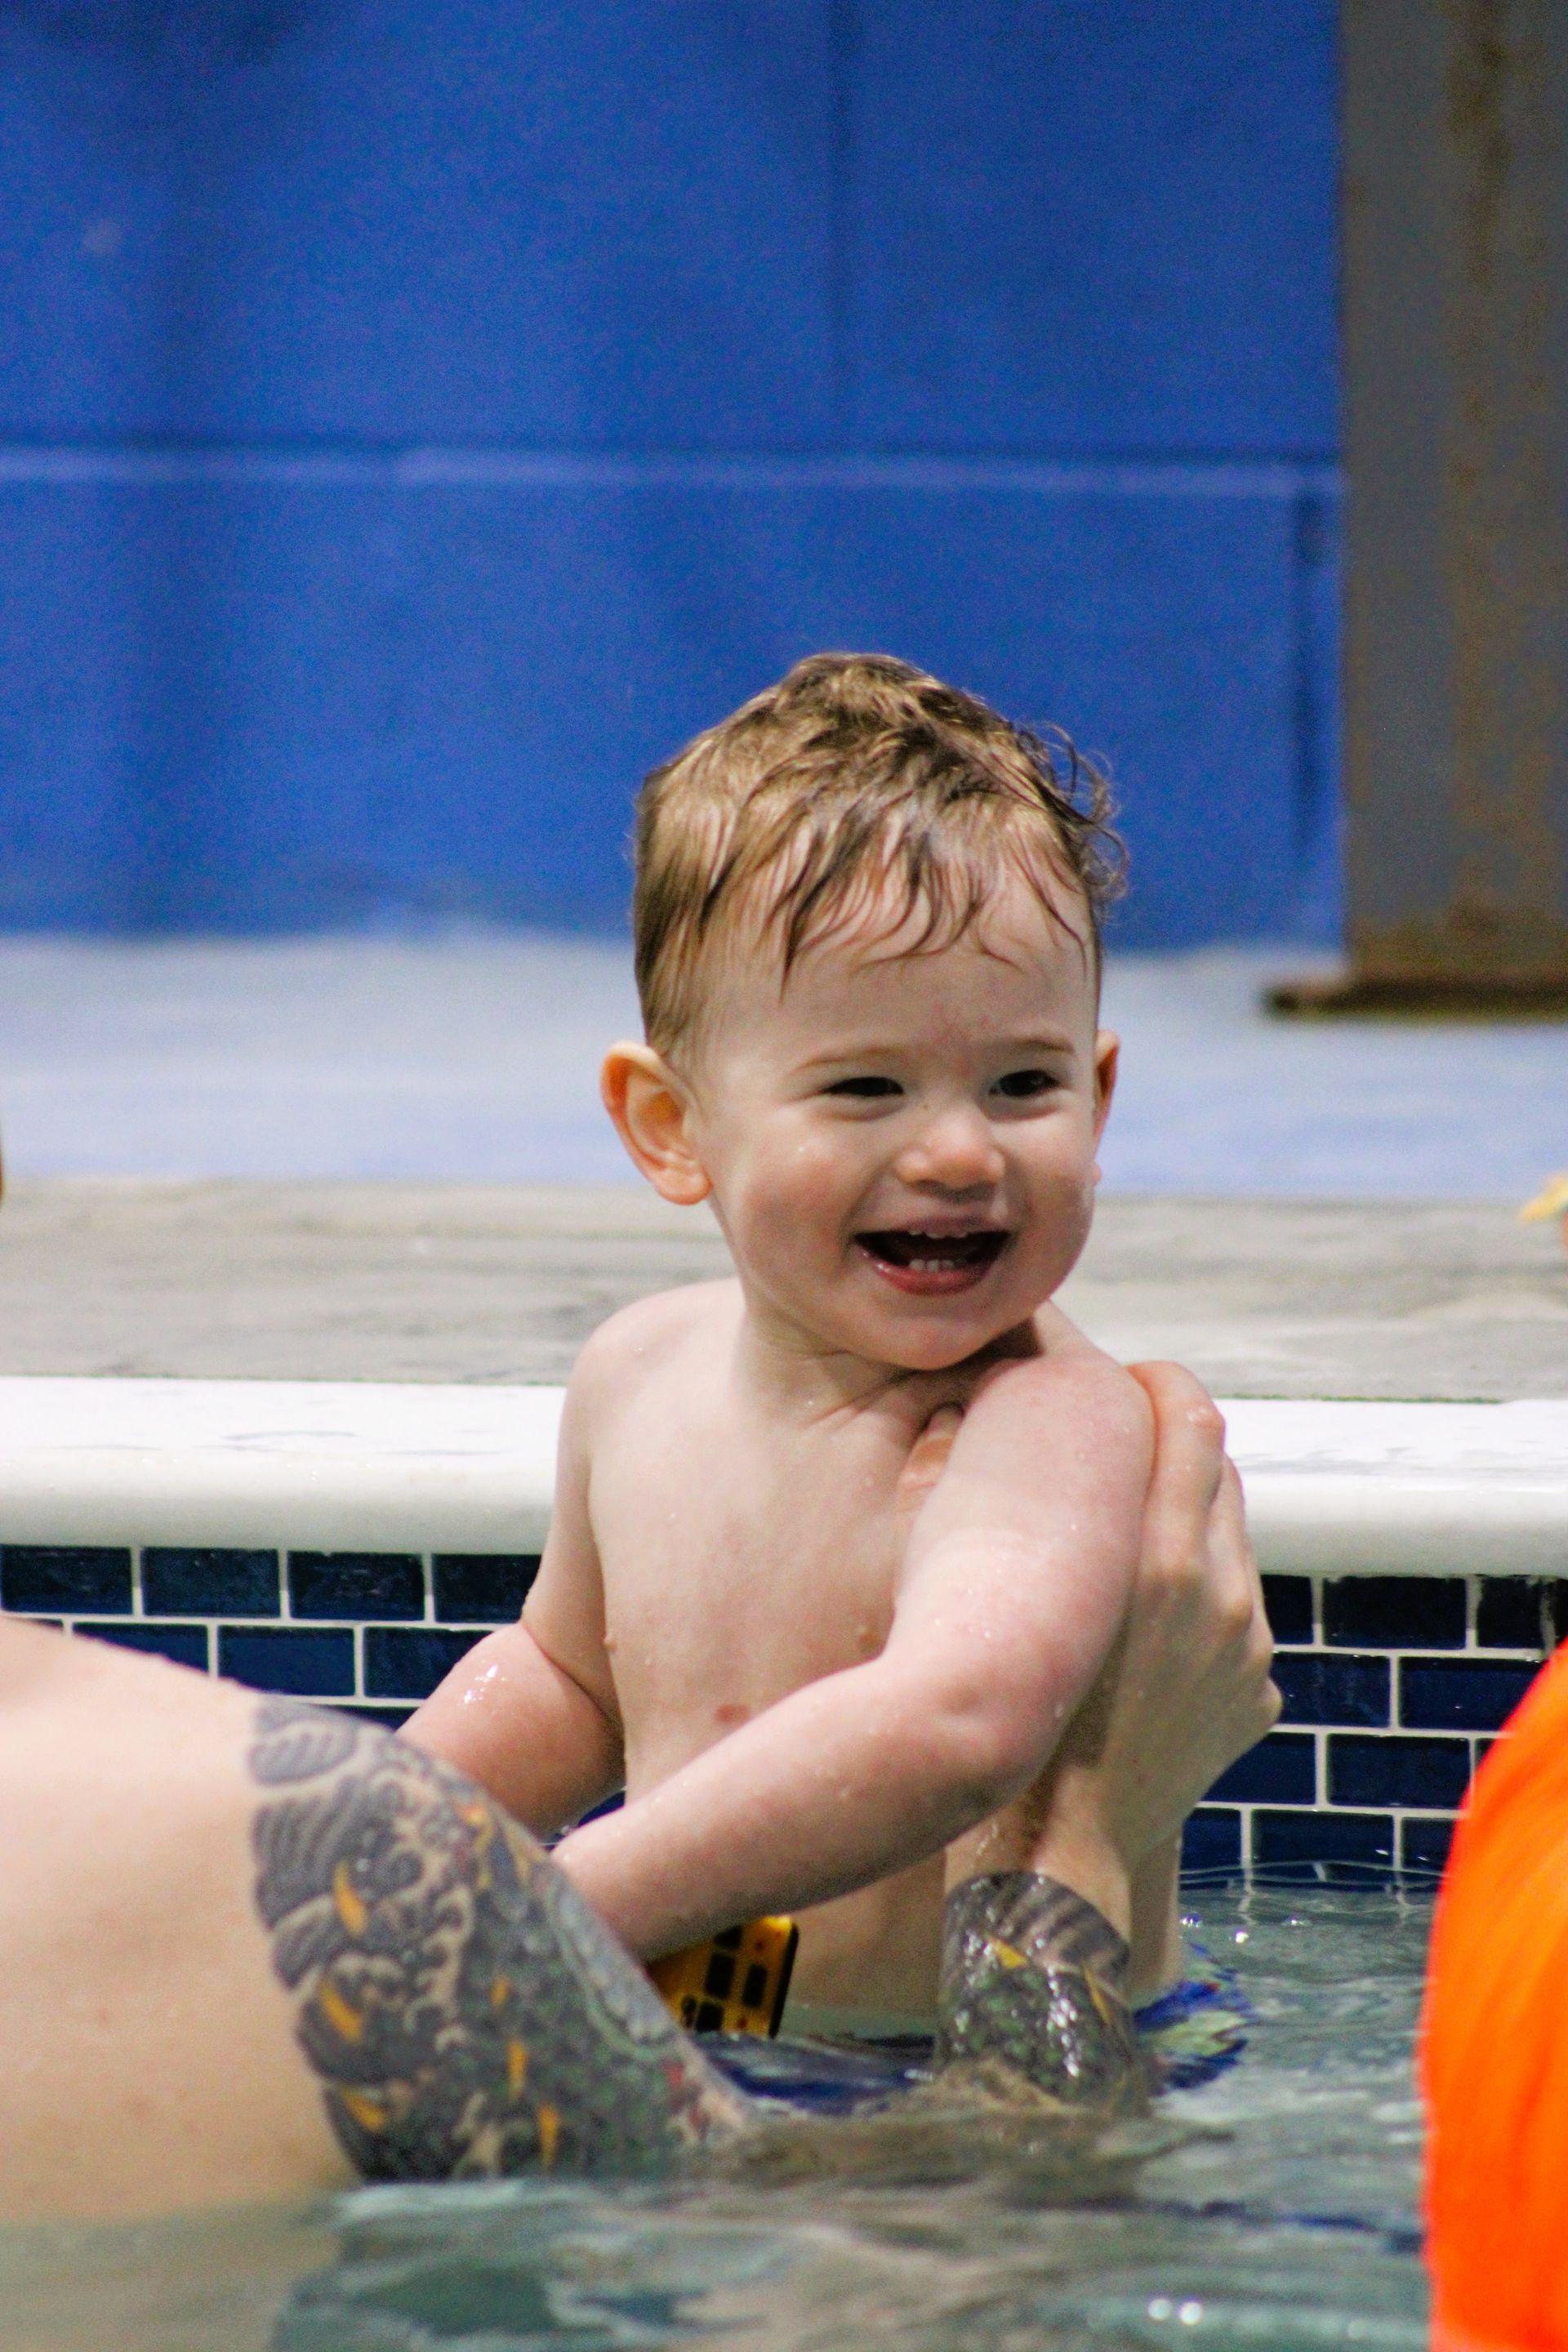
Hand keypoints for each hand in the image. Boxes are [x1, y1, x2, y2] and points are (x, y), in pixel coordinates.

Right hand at [937, 1360, 1277, 1943]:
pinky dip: (1197, 1602)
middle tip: (1123, 1446)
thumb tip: (948, 1408)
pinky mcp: (1254, 1696)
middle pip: (1220, 1469)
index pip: (1190, 1418)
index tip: (1132, 1381)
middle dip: (1174, 1444)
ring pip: (1231, 1542)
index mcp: (1154, 1557)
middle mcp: (1217, 1595)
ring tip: (1124, 1539)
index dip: (1162, 1385)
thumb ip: (956, 1483)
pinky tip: (1142, 1629)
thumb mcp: (964, 1589)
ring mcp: (1244, 1649)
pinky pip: (1234, 1617)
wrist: (1055, 1853)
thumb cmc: (989, 1713)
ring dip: (1185, 1522)